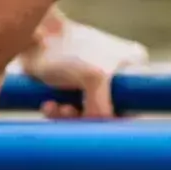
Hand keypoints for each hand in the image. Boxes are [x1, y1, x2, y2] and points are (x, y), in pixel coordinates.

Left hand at [20, 16, 146, 120]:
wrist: (33, 36)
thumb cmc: (67, 49)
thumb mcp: (95, 78)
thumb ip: (104, 110)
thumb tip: (101, 133)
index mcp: (134, 63)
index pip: (136, 101)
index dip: (121, 118)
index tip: (102, 125)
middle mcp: (117, 72)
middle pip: (111, 111)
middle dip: (89, 117)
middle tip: (71, 112)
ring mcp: (94, 79)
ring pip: (88, 113)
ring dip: (70, 116)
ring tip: (58, 108)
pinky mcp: (72, 85)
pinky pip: (71, 109)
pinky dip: (59, 112)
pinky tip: (49, 105)